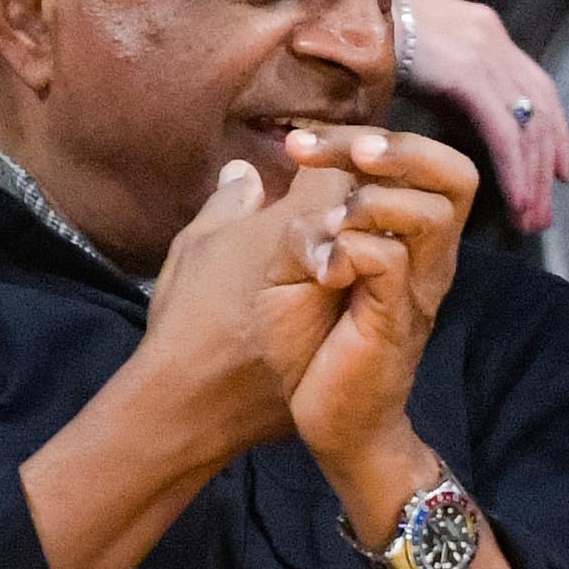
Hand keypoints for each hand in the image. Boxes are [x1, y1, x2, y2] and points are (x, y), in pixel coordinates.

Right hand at [136, 156, 352, 463]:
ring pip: (380, 255)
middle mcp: (337, 261)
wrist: (196, 406)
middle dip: (357, 204)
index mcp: (296, 225)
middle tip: (333, 207)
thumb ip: (230, 202)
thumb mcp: (198, 245)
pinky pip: (373, 299)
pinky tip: (337, 293)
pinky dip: (362, 286)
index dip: (332, 163)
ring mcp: (351, 304)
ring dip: (363, 246)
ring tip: (335, 250)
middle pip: (370, 213)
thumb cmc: (189, 318)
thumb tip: (245, 174)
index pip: (338, 171)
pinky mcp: (356, 341)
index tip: (314, 168)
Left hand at [276, 127, 478, 483]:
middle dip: (397, 148)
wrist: (331, 423)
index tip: (302, 144)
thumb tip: (286, 162)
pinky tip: (320, 271)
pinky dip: (347, 250)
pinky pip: (387, 262)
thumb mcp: (300, 262)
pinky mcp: (395, 322)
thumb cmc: (314, 345)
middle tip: (340, 153)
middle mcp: (429, 258)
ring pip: (429, 213)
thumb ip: (306, 213)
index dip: (375, 136)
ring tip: (329, 226)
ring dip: (368, 202)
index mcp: (412, 238)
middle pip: (457, 175)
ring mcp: (418, 290)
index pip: (429, 162)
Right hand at [391, 0, 568, 233]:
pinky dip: (515, 172)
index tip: (561, 173)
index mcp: (486, 32)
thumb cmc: (368, 42)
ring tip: (530, 219)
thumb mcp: (423, 69)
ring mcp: (485, 53)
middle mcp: (493, 39)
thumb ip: (452, 98)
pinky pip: (504, 133)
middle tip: (544, 213)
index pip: (537, 87)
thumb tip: (470, 135)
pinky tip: (517, 201)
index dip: (555, 132)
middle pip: (540, 111)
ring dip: (533, 178)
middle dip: (546, 166)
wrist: (339, 15)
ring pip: (528, 127)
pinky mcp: (468, 73)